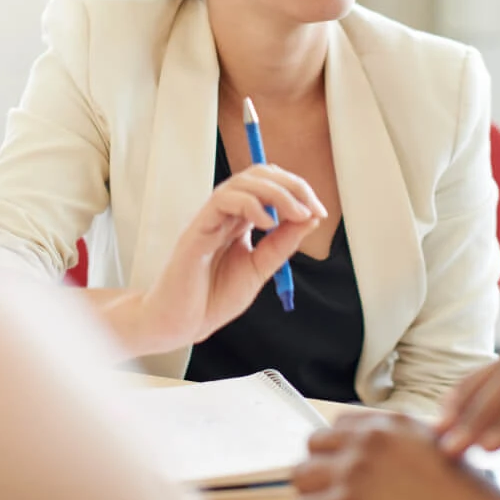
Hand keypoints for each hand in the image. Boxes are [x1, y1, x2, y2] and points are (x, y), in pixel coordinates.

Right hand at [137, 163, 325, 349]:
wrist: (181, 324)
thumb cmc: (212, 298)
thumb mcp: (259, 268)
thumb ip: (281, 244)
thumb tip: (310, 218)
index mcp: (240, 219)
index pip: (270, 185)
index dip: (297, 190)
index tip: (318, 212)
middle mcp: (225, 213)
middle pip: (259, 175)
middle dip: (292, 185)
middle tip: (312, 208)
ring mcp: (210, 218)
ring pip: (243, 182)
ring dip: (277, 192)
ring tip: (296, 214)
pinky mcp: (197, 229)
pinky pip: (222, 200)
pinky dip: (250, 204)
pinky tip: (267, 223)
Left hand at [291, 412, 499, 499]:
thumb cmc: (461, 494)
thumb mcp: (432, 447)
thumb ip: (397, 439)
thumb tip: (364, 444)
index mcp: (388, 426)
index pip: (337, 424)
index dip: (337, 448)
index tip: (340, 465)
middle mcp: (367, 443)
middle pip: (314, 445)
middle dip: (320, 468)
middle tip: (331, 489)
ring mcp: (353, 474)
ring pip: (302, 476)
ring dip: (312, 493)